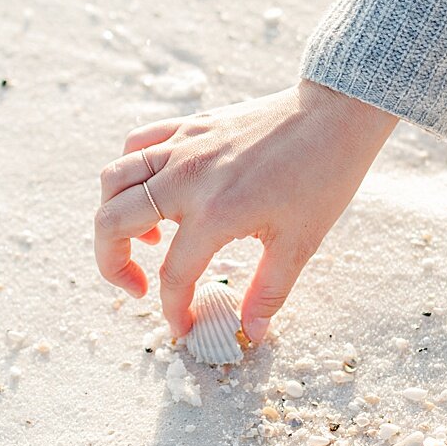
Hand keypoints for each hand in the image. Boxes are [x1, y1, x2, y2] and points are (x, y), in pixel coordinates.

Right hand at [93, 80, 397, 341]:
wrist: (334, 114)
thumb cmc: (323, 175)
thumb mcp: (300, 243)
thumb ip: (268, 292)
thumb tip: (250, 331)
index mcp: (216, 213)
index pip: (173, 274)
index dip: (172, 309)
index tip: (182, 326)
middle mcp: (188, 178)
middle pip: (113, 223)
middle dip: (111, 265)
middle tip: (137, 286)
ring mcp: (183, 146)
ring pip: (113, 180)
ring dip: (113, 216)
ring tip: (147, 238)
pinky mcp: (188, 126)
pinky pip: (137, 145)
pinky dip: (129, 172)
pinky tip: (153, 192)